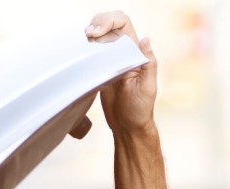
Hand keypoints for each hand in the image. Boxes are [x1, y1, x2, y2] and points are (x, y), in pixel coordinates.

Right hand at [86, 11, 156, 134]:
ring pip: (98, 35)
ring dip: (89, 32)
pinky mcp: (98, 70)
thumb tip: (147, 39)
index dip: (109, 20)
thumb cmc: (140, 110)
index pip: (123, 23)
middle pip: (109, 23)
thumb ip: (148, 63)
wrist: (127, 126)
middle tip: (87, 35)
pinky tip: (80, 51)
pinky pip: (91, 51)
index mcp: (134, 52)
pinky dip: (84, 46)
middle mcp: (122, 52)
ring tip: (83, 41)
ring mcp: (109, 60)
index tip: (97, 32)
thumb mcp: (147, 87)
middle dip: (97, 22)